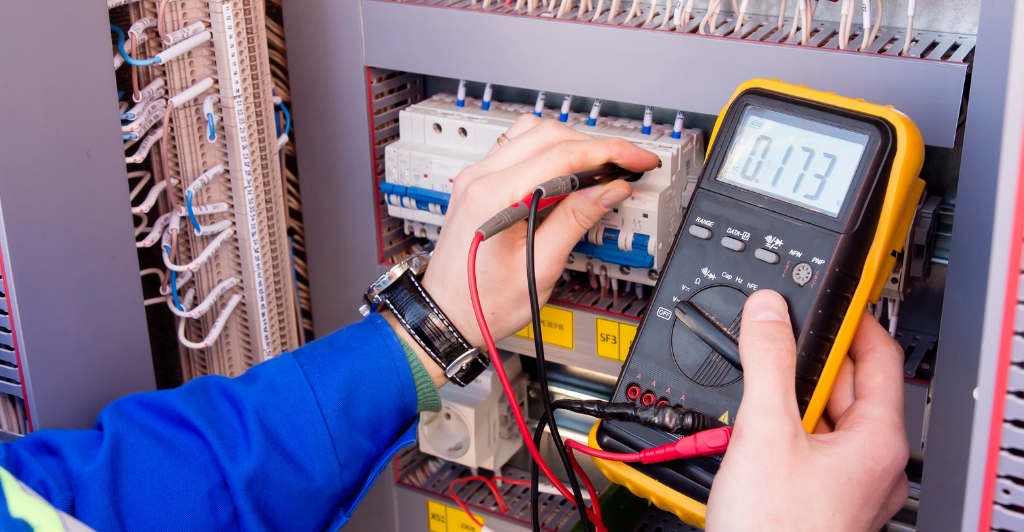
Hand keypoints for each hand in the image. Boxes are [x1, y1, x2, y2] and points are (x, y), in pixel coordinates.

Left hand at [421, 115, 658, 345]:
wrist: (446, 314)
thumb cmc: (483, 303)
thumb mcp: (541, 267)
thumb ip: (576, 220)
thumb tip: (610, 189)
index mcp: (495, 197)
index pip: (563, 155)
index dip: (609, 152)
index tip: (637, 159)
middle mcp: (480, 178)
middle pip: (549, 134)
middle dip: (595, 145)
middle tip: (626, 166)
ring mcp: (476, 177)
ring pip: (533, 133)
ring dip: (571, 144)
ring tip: (600, 169)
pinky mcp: (478, 183)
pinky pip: (518, 148)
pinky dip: (548, 152)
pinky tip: (567, 174)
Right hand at [705, 290, 908, 531]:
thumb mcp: (766, 431)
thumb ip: (769, 361)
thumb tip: (769, 312)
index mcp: (879, 440)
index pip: (878, 353)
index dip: (850, 317)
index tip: (824, 295)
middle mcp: (872, 463)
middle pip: (845, 384)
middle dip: (805, 358)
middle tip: (769, 335)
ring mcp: (847, 484)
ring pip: (821, 417)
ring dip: (787, 395)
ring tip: (751, 384)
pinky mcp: (818, 499)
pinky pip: (805, 446)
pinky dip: (778, 428)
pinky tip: (747, 429)